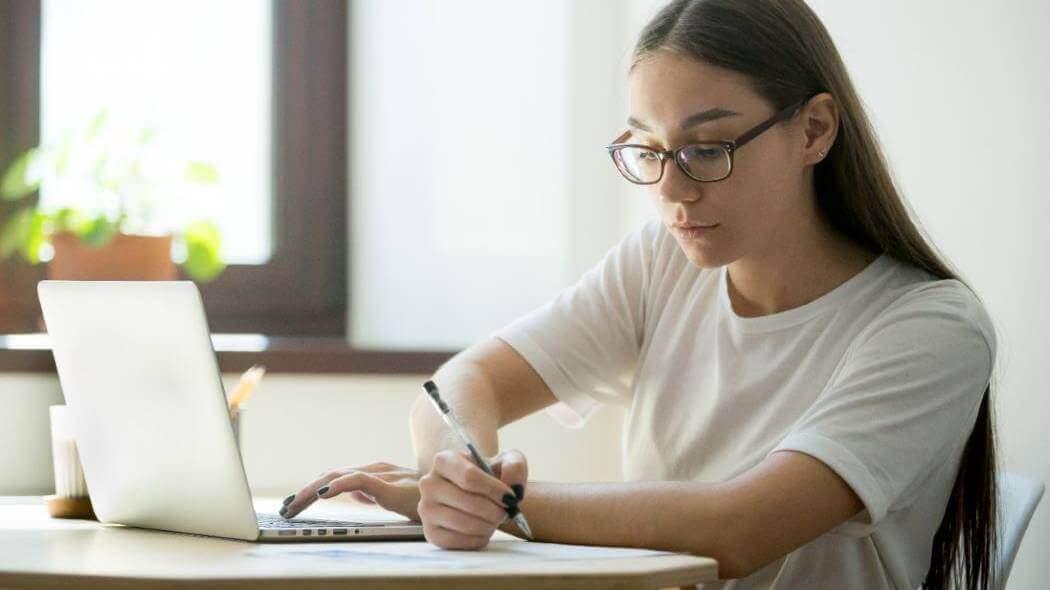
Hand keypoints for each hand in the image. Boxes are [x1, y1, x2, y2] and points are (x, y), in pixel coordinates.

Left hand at [281, 462, 421, 520]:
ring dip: (312, 490)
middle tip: (284, 508)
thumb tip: (352, 493)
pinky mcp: (390, 485)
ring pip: (339, 476)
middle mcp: (376, 469)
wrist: (457, 496)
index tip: (293, 504)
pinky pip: (359, 480)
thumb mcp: (394, 497)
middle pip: (332, 475)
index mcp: (375, 473)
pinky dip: (338, 484)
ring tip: (293, 504)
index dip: (312, 489)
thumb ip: (373, 493)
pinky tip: (323, 493)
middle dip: (305, 492)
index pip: (336, 478)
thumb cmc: (427, 498)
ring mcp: (383, 475)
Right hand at [418, 448, 527, 549]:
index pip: (469, 477)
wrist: (478, 494)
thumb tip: (513, 487)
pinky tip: (484, 530)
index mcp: (444, 460)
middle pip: (467, 502)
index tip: (511, 498)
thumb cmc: (491, 475)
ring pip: (462, 523)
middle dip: (494, 511)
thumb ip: (515, 467)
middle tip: (507, 512)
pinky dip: (477, 539)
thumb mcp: (507, 461)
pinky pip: (457, 541)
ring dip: (488, 525)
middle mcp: (429, 483)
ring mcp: (426, 509)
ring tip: (496, 520)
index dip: (494, 490)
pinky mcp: (430, 532)